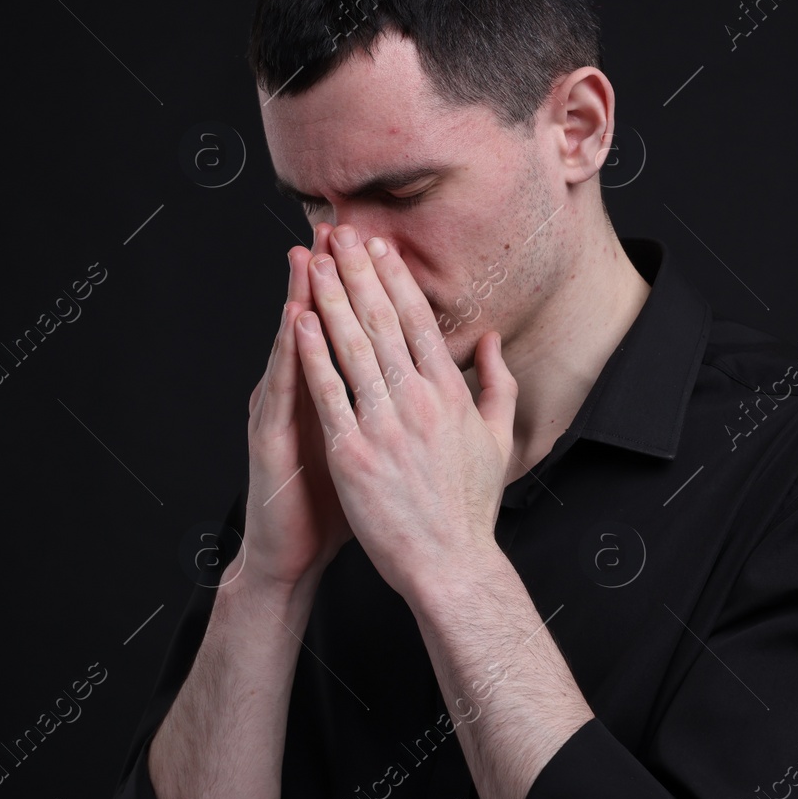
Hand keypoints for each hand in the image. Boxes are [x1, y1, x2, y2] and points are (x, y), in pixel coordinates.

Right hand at [241, 223, 355, 588]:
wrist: (291, 555)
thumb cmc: (332, 504)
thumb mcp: (366, 447)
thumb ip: (388, 409)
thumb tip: (421, 379)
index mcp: (333, 395)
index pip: (348, 332)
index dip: (363, 289)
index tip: (377, 244)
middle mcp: (301, 394)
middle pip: (318, 326)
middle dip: (330, 277)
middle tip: (337, 228)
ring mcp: (280, 412)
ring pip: (292, 347)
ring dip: (301, 300)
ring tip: (311, 257)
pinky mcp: (269, 438)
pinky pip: (281, 389)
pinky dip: (289, 355)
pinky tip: (294, 323)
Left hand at [292, 224, 518, 602]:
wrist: (450, 564)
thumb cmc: (471, 508)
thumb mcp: (499, 440)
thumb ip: (498, 385)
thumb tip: (492, 342)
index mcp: (452, 394)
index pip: (419, 321)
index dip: (395, 279)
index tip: (379, 247)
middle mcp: (419, 401)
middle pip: (382, 321)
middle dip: (357, 272)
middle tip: (338, 234)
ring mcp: (384, 425)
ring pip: (352, 347)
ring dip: (330, 299)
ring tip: (311, 263)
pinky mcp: (353, 453)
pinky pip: (329, 393)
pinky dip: (312, 355)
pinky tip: (298, 322)